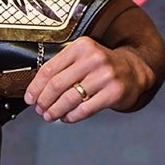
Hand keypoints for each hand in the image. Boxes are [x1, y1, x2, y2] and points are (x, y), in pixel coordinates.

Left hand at [23, 36, 150, 122]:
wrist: (134, 70)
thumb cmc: (102, 66)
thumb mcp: (83, 56)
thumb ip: (63, 67)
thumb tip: (36, 89)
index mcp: (81, 46)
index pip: (50, 68)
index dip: (36, 86)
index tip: (30, 98)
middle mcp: (93, 58)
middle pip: (58, 84)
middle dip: (44, 101)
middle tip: (39, 110)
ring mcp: (105, 75)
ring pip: (70, 98)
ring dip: (55, 111)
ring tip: (50, 116)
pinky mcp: (113, 92)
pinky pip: (85, 109)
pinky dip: (72, 116)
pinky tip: (66, 117)